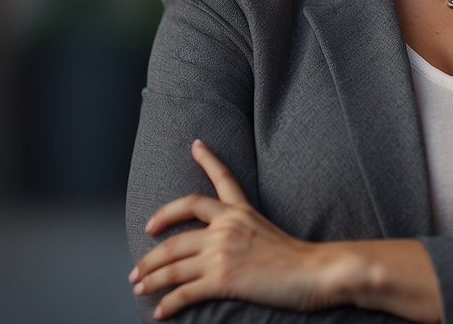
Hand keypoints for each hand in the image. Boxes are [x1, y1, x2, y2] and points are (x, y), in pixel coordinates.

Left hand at [129, 140, 347, 319]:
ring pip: (171, 264)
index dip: (206, 160)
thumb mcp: (269, 231)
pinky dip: (167, 304)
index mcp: (241, 211)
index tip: (195, 145)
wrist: (315, 271)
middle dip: (150, 252)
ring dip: (150, 278)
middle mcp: (226, 227)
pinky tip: (159, 312)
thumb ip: (247, 230)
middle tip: (137, 264)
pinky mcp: (223, 278)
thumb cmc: (300, 257)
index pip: (221, 178)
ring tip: (138, 286)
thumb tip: (231, 243)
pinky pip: (184, 291)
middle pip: (174, 234)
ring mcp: (222, 252)